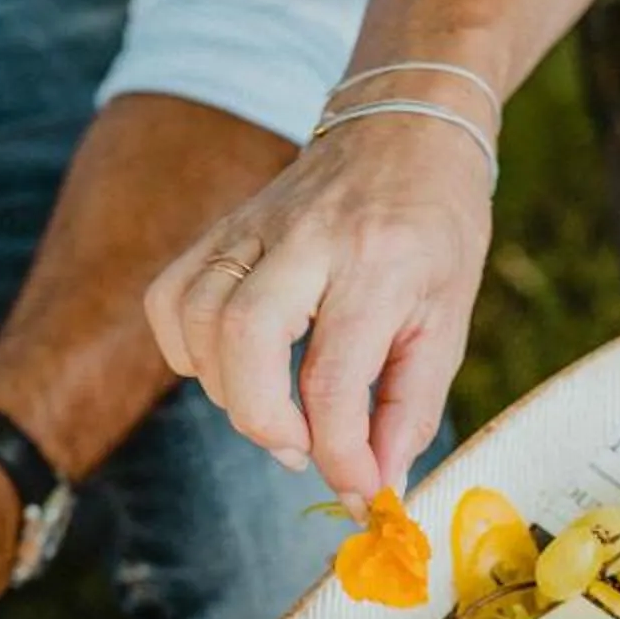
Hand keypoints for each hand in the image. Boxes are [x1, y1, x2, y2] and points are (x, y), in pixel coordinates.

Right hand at [146, 113, 491, 501]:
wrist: (407, 126)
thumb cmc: (436, 228)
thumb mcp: (449, 320)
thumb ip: (412, 408)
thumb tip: (379, 485)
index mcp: (378, 263)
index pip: (335, 378)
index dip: (341, 456)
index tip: (358, 492)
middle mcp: (307, 241)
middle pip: (245, 337)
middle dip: (263, 419)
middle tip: (299, 450)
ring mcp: (254, 228)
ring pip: (195, 316)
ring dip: (225, 389)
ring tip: (274, 412)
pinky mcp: (222, 229)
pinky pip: (170, 296)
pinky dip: (186, 348)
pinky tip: (231, 369)